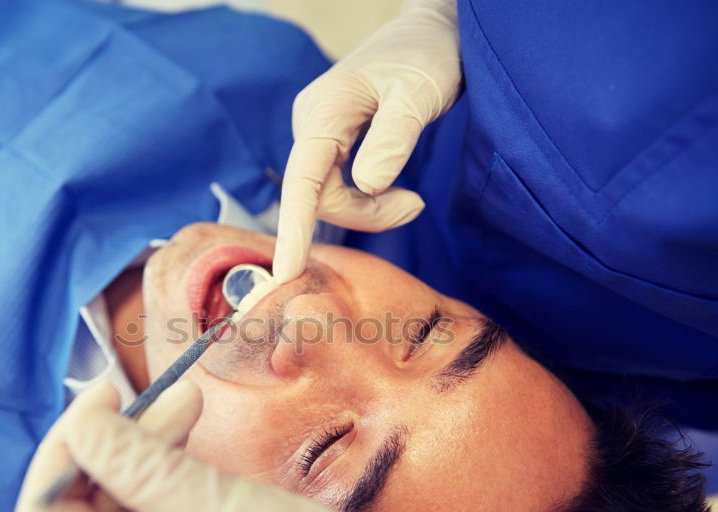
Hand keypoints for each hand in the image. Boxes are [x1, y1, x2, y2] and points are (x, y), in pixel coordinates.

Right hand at [274, 0, 464, 282]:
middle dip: (365, 215)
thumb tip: (368, 186)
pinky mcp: (331, 144)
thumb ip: (393, 140)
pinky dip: (369, 201)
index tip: (286, 274)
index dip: (294, 229)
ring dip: (371, 211)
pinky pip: (338, 188)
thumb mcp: (419, 94)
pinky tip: (399, 192)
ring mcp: (318, 134)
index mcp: (324, 111)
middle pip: (318, 197)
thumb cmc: (427, 55)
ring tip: (414, 201)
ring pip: (329, 197)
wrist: (431, 31)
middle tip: (416, 206)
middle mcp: (311, 124)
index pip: (302, 180)